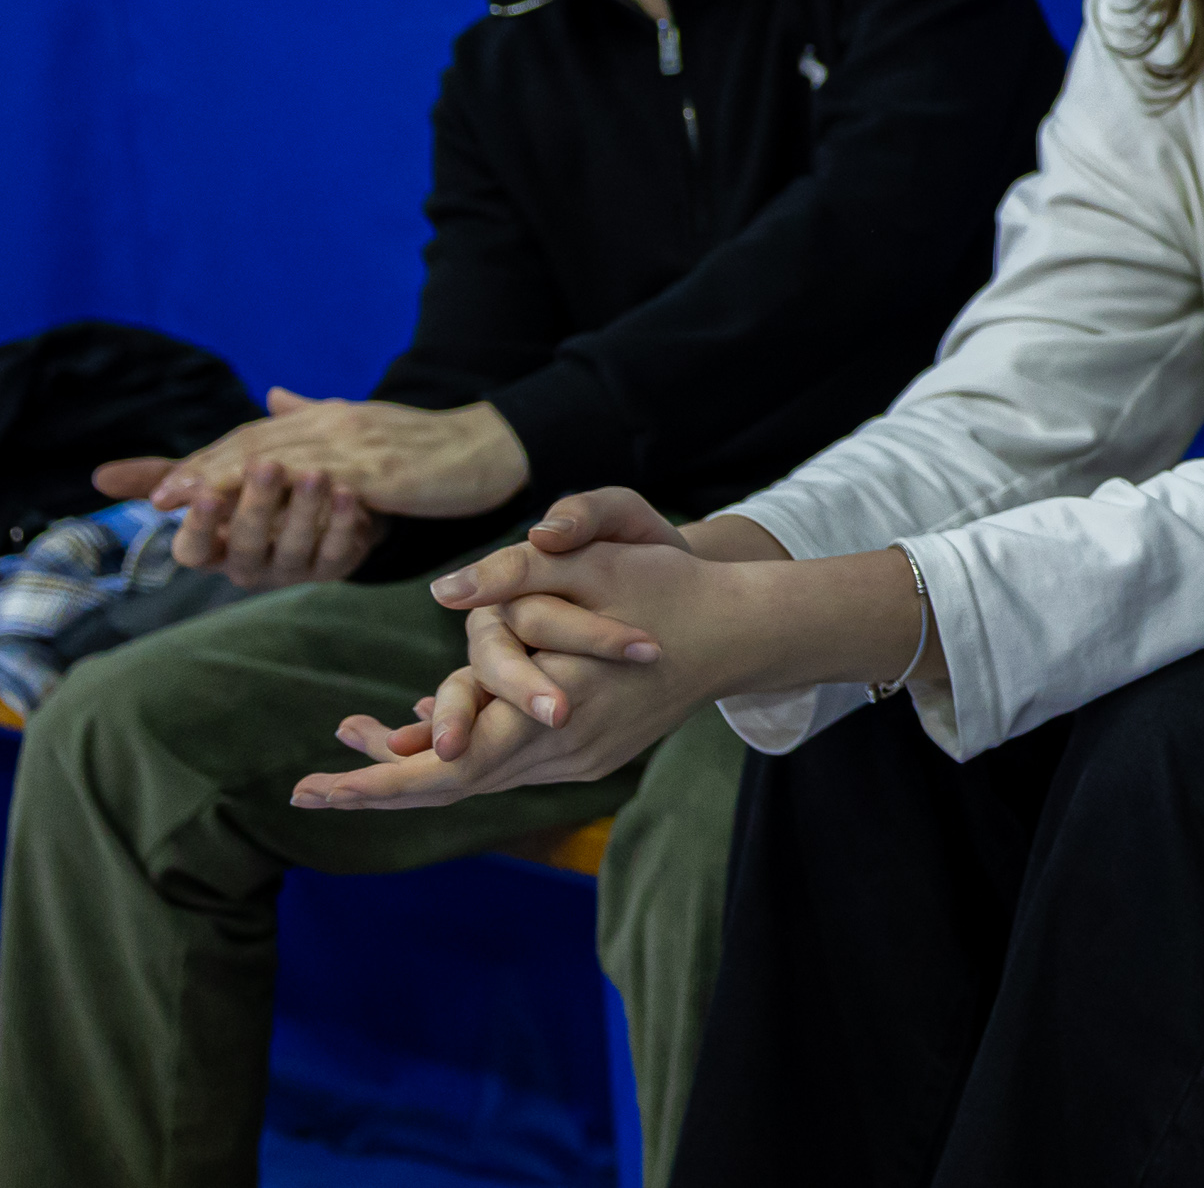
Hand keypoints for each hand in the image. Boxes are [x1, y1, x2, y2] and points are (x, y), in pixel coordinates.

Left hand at [102, 391, 530, 547]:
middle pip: (252, 445)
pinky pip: (316, 481)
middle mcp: (333, 423)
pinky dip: (274, 492)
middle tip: (155, 496)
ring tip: (183, 503)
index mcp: (329, 417)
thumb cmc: (432, 448)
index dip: (204, 458)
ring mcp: (354, 445)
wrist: (491, 449)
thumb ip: (318, 415)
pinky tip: (250, 508)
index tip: (159, 484)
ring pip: (275, 460)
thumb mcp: (368, 429)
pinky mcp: (377, 471)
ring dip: (222, 481)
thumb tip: (274, 396)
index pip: (254, 436)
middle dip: (199, 469)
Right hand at [133, 461, 382, 588]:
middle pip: (247, 544)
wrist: (329, 502)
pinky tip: (350, 492)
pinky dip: (343, 522)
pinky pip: (337, 549)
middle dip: (256, 505)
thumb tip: (98, 476)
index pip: (193, 550)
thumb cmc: (254, 492)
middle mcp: (247, 565)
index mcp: (213, 548)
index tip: (205, 493)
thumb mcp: (212, 479)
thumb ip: (167, 477)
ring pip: (295, 546)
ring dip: (305, 509)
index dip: (198, 525)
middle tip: (268, 466)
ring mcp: (291, 571)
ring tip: (316, 472)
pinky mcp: (332, 568)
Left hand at [294, 505, 722, 811]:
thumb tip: (445, 592)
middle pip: (453, 787)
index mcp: (556, 715)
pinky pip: (510, 763)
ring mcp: (580, 761)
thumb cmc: (669, 589)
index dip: (377, 783)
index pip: (449, 769)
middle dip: (376, 786)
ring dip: (417, 766)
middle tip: (305, 790)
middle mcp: (563, 753)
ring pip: (479, 777)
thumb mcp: (593, 567)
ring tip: (353, 744)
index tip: (314, 788)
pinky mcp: (590, 755)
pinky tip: (429, 733)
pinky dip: (465, 752)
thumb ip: (517, 580)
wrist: (744, 630)